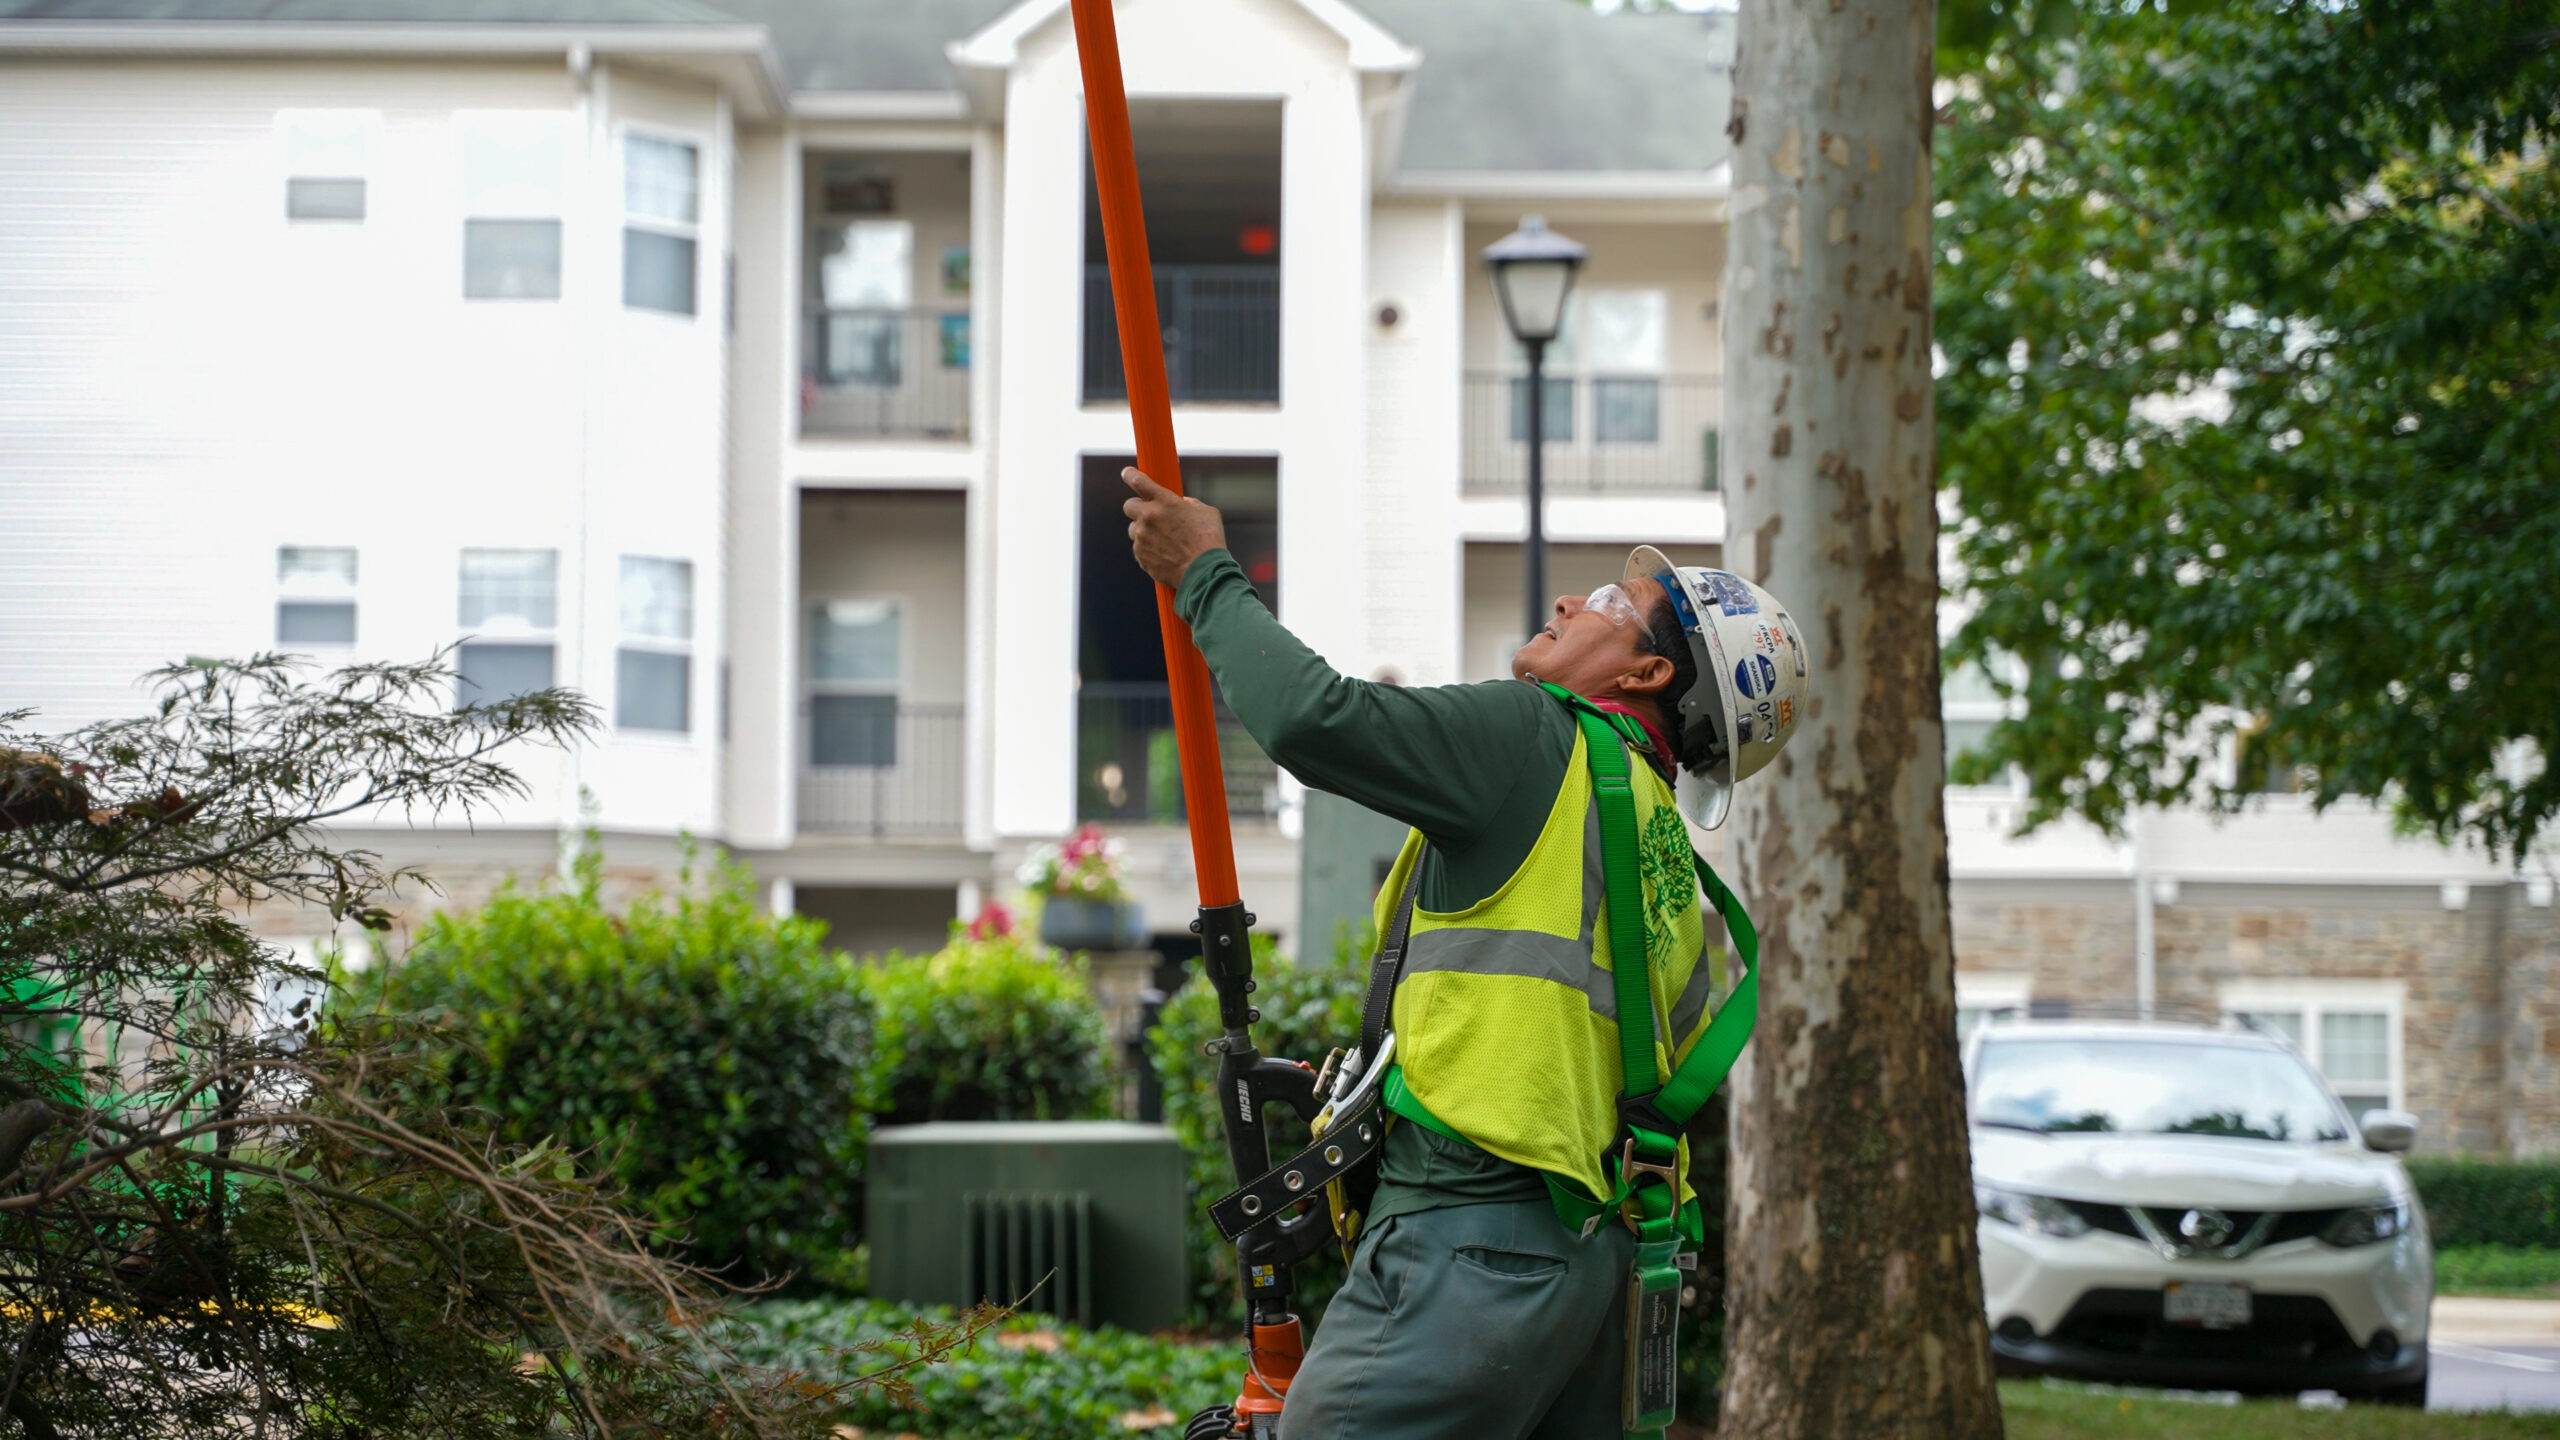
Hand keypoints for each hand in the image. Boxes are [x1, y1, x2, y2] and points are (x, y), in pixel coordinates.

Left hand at [1121, 466, 1226, 588]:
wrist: (1204, 572)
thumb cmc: (1209, 541)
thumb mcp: (1206, 512)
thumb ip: (1189, 504)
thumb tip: (1181, 504)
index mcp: (1165, 501)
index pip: (1139, 481)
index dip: (1130, 475)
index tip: (1127, 473)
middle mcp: (1149, 517)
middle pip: (1128, 505)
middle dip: (1137, 508)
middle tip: (1149, 514)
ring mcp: (1142, 538)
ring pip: (1134, 530)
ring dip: (1144, 531)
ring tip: (1164, 541)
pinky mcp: (1140, 556)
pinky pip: (1139, 549)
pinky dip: (1148, 550)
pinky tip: (1165, 554)